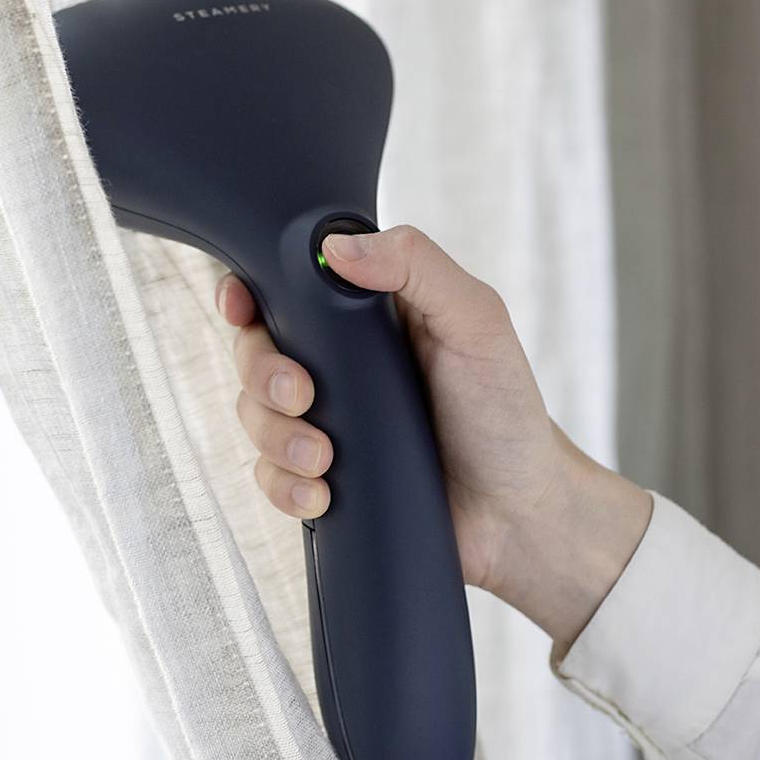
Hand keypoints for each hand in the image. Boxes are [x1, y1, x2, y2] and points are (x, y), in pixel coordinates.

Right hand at [217, 225, 650, 647]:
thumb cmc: (505, 410)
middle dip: (262, 374)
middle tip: (303, 396)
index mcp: (364, 314)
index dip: (247, 294)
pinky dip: (284, 486)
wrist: (517, 511)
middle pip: (254, 353)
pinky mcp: (321, 478)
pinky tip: (320, 494)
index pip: (283, 289)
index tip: (242, 308)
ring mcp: (326, 423)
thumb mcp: (476, 322)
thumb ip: (418, 267)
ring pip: (253, 417)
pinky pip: (270, 476)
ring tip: (324, 459)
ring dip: (275, 438)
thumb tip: (336, 248)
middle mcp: (336, 364)